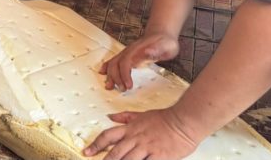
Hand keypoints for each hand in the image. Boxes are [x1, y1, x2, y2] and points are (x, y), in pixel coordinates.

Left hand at [83, 108, 199, 159]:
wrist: (183, 121)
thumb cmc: (164, 119)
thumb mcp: (141, 115)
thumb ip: (125, 117)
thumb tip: (111, 117)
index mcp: (130, 129)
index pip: (108, 136)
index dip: (96, 145)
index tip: (87, 152)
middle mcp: (136, 138)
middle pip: (116, 152)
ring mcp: (147, 148)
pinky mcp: (159, 156)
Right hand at [101, 32, 178, 91]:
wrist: (161, 34)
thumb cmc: (165, 42)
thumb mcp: (166, 46)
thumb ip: (156, 50)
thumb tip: (147, 52)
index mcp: (137, 50)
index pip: (126, 63)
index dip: (124, 75)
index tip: (128, 86)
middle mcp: (129, 51)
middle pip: (116, 64)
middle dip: (116, 78)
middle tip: (122, 90)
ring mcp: (126, 52)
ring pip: (113, 63)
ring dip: (110, 75)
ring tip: (110, 86)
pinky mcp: (127, 54)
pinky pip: (114, 60)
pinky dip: (107, 67)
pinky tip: (103, 73)